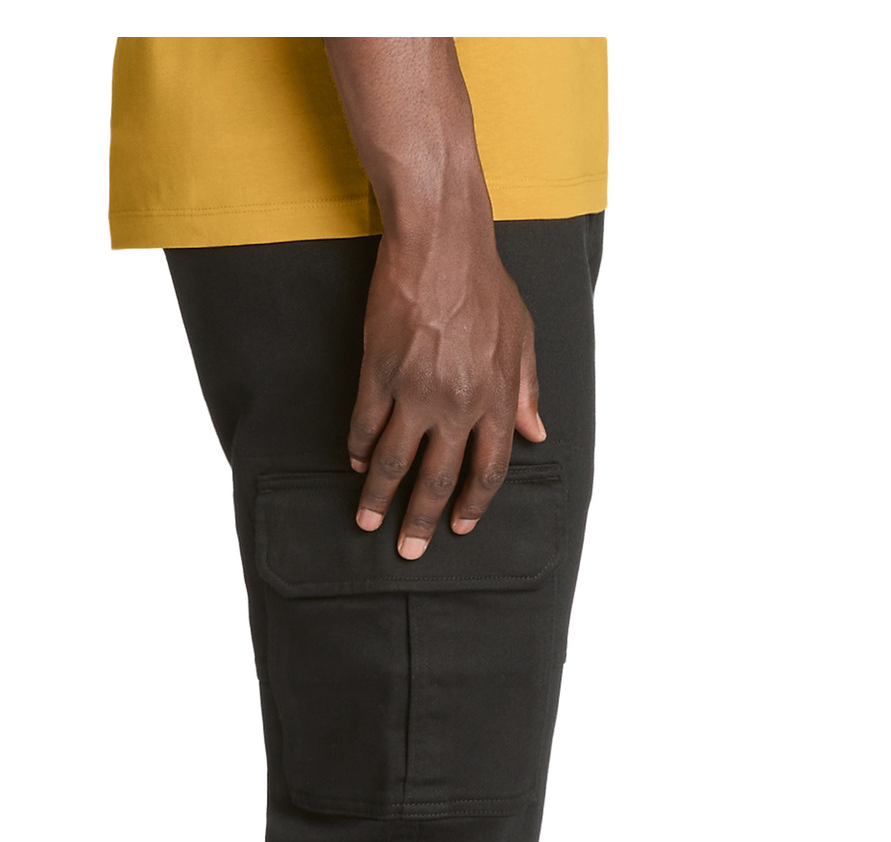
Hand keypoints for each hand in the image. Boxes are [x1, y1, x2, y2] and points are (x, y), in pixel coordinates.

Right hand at [349, 219, 544, 556]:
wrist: (441, 242)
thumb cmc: (484, 284)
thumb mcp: (522, 337)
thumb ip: (527, 390)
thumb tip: (536, 432)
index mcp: (494, 399)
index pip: (487, 469)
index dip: (472, 504)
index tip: (460, 527)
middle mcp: (457, 404)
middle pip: (437, 478)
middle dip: (421, 521)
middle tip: (409, 550)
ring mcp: (415, 390)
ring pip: (395, 461)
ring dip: (378, 498)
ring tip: (367, 522)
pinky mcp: (380, 372)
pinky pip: (365, 424)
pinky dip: (358, 449)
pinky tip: (354, 464)